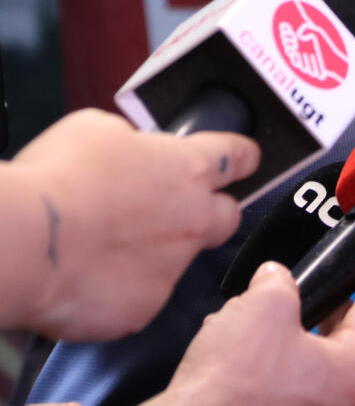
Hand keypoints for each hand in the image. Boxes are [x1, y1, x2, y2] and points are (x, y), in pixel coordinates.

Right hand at [4, 108, 258, 339]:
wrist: (26, 242)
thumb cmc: (56, 180)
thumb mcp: (97, 130)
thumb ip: (132, 141)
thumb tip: (133, 151)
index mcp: (188, 168)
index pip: (238, 158)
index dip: (243, 158)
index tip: (246, 160)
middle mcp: (193, 218)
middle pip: (228, 216)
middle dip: (212, 211)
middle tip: (177, 209)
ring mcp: (173, 267)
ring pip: (179, 259)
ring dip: (155, 251)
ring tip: (106, 245)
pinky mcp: (145, 307)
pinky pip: (142, 296)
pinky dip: (122, 288)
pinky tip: (91, 276)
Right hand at [147, 261, 354, 405]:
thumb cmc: (232, 385)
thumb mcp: (266, 305)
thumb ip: (280, 281)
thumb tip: (274, 279)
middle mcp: (341, 400)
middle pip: (344, 335)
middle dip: (322, 305)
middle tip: (318, 283)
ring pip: (307, 356)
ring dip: (284, 332)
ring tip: (258, 313)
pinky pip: (282, 378)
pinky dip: (265, 358)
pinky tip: (238, 345)